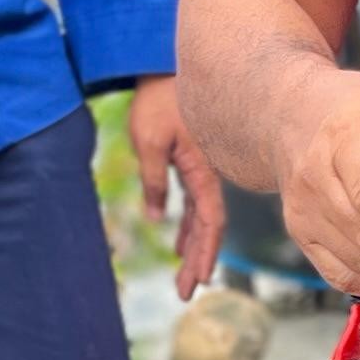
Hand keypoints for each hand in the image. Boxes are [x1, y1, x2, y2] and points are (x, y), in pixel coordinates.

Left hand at [127, 75, 226, 298]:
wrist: (163, 67)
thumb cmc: (158, 100)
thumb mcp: (149, 140)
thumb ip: (153, 179)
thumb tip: (156, 218)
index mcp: (204, 171)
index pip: (210, 221)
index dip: (205, 253)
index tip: (197, 282)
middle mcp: (208, 174)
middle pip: (209, 227)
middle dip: (199, 260)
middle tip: (186, 292)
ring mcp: (202, 170)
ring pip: (203, 217)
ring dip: (193, 246)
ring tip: (184, 276)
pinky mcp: (193, 163)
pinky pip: (195, 202)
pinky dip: (188, 224)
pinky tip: (178, 240)